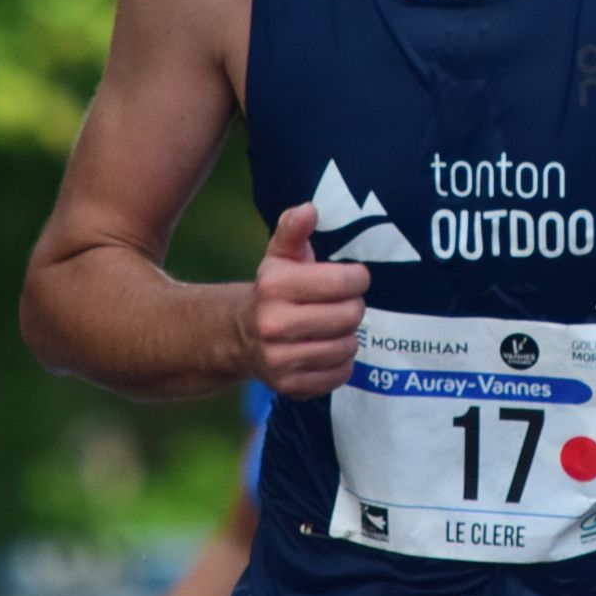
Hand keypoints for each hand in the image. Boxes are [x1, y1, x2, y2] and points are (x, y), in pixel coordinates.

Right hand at [246, 203, 369, 394]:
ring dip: (348, 335)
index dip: (357, 278)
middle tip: (344, 304)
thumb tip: (309, 208)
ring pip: (347, 347)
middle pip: (349, 316)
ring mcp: (280, 359)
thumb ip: (294, 229)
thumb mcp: (280, 255)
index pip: (340, 283)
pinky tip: (328, 349)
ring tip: (335, 326)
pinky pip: (339, 375)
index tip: (355, 277)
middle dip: (353, 307)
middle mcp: (273, 325)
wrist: (238, 336)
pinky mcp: (289, 386)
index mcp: (274, 287)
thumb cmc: (272, 289)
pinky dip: (341, 362)